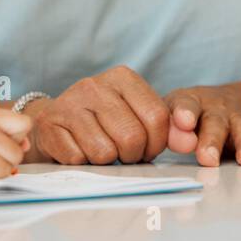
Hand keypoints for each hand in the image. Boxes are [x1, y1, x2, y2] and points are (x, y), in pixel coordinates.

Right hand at [28, 66, 170, 164]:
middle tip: (123, 154)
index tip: (147, 148)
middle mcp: (95, 84)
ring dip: (107, 162)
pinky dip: (83, 163)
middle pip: (132, 137)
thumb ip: (169, 128)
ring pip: (105, 152)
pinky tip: (79, 149)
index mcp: (123, 77)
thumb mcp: (137, 115)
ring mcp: (70, 103)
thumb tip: (191, 142)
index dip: (157, 143)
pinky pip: (79, 159)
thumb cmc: (103, 121)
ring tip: (101, 150)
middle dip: (132, 156)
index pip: (157, 117)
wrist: (54, 120)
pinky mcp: (50, 123)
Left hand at [164, 85, 240, 165]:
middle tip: (207, 158)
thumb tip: (165, 140)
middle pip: (215, 123)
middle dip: (212, 141)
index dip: (184, 112)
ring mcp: (240, 120)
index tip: (183, 121)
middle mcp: (217, 110)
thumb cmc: (195, 115)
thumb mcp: (176, 115)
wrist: (235, 102)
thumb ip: (170, 130)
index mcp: (192, 103)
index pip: (186, 104)